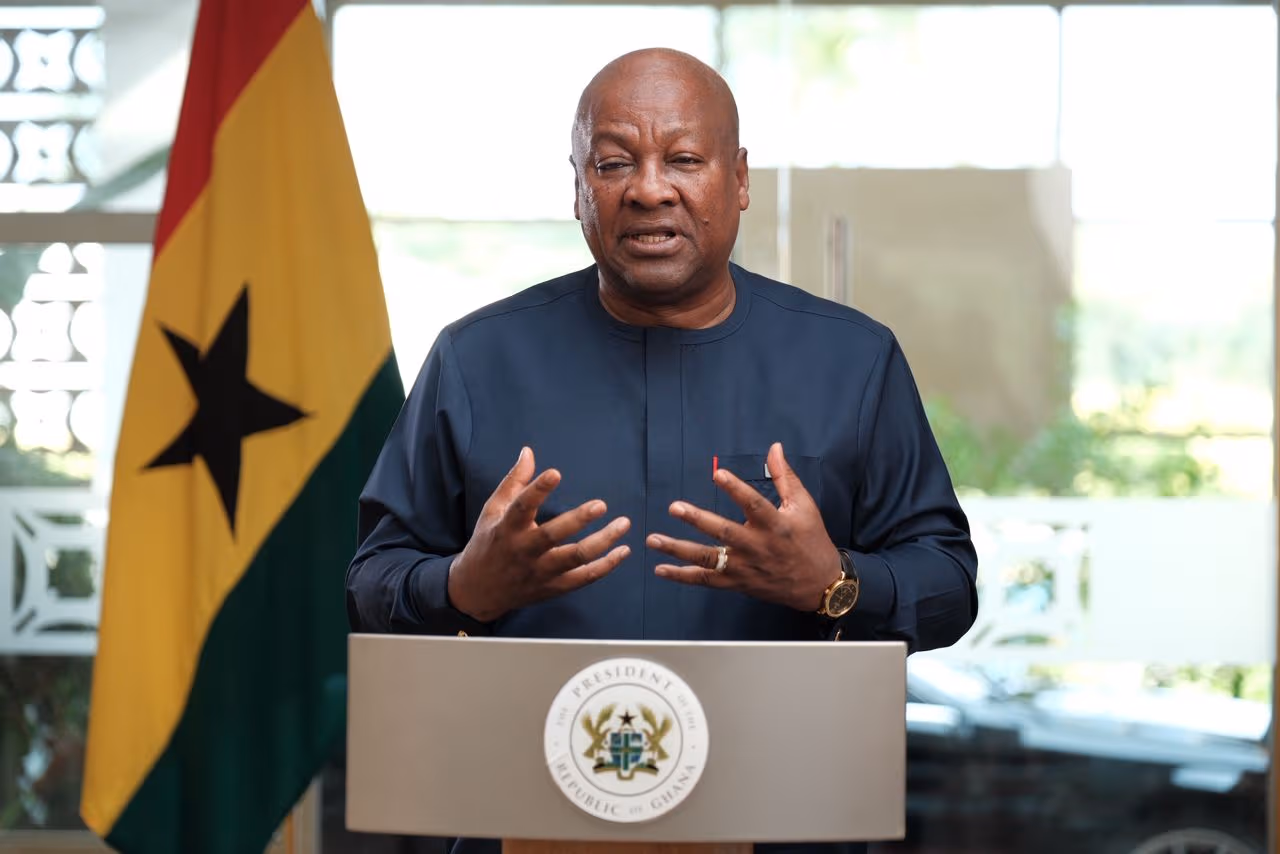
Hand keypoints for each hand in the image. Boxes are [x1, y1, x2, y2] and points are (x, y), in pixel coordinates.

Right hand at [448, 447, 630, 621]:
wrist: (479, 590)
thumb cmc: (489, 542)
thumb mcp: (493, 510)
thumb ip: (514, 481)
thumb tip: (528, 452)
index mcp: (507, 529)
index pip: (522, 507)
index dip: (538, 490)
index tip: (555, 473)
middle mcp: (524, 551)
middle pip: (552, 536)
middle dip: (578, 520)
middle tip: (601, 504)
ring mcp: (540, 572)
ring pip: (575, 559)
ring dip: (603, 542)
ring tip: (623, 523)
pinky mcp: (553, 587)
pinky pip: (584, 578)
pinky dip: (606, 566)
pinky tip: (623, 550)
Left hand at [647, 442, 840, 612]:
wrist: (819, 584)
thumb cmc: (811, 539)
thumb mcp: (804, 505)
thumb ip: (785, 476)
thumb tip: (774, 447)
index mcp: (775, 524)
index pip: (753, 504)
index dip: (736, 489)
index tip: (717, 473)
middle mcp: (757, 547)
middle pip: (724, 533)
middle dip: (698, 520)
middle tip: (674, 507)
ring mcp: (745, 567)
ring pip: (708, 559)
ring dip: (679, 549)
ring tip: (653, 539)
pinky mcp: (737, 583)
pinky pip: (706, 580)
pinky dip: (682, 576)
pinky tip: (661, 569)